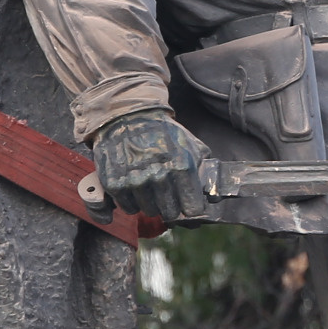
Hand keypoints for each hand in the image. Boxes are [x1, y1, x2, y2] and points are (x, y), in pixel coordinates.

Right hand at [92, 111, 214, 221]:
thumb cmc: (162, 132)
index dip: (191, 208)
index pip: (192, 207)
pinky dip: (132, 202)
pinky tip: (135, 188)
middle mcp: (158, 176)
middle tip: (167, 195)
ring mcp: (135, 181)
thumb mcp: (189, 144)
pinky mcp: (115, 184)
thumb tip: (212, 193)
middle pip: (170, 212)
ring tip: (149, 188)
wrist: (128, 116)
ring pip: (149, 211)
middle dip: (171, 206)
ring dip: (151, 204)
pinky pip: (129, 207)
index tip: (189, 206)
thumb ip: (202, 167)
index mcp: (181, 166)